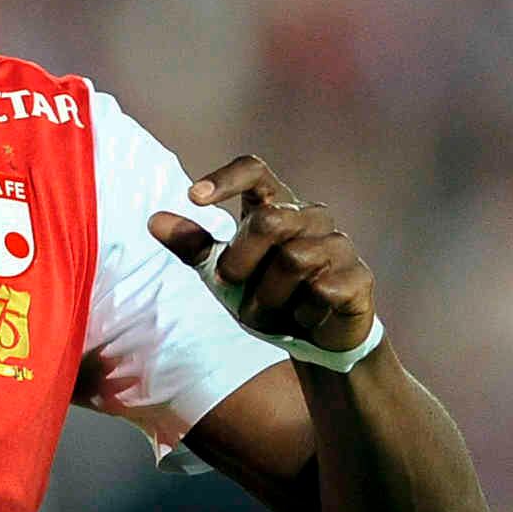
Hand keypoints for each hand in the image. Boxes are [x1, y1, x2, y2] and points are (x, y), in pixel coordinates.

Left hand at [148, 156, 378, 356]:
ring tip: (271, 314)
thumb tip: (153, 220)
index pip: (255, 171)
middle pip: (269, 222)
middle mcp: (311, 216)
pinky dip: (302, 314)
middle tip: (233, 289)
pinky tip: (307, 317)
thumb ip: (194, 247)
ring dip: (269, 299)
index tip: (194, 197)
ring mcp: (339, 244)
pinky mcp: (360, 276)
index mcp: (276, 206)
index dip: (226, 179)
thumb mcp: (224, 274)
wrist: (315, 340)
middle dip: (241, 263)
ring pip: (294, 260)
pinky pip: (322, 290)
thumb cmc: (268, 295)